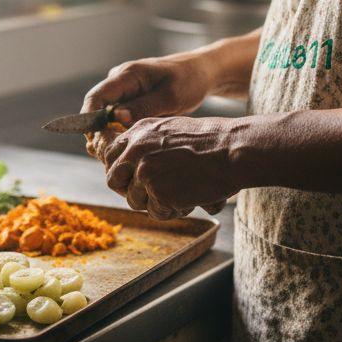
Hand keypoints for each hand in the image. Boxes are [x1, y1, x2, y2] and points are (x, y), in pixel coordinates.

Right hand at [82, 55, 213, 162]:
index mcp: (127, 75)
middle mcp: (119, 81)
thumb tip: (115, 119)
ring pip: (104, 116)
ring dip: (108, 135)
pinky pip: (116, 118)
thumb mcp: (171, 97)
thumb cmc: (189, 81)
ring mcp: (123, 90)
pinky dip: (118, 132)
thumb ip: (143, 107)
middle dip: (98, 132)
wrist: (200, 73)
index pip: (96, 97)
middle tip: (108, 156)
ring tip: (117, 155)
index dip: (90, 120)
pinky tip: (125, 148)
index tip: (96, 142)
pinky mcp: (128, 99)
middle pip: (96, 109)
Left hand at [102, 116, 244, 217]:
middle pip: (114, 180)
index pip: (110, 155)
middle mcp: (136, 150)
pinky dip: (170, 211)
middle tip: (151, 194)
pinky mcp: (158, 191)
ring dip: (154, 203)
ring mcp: (145, 171)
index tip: (130, 179)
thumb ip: (146, 144)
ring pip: (134, 200)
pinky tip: (186, 200)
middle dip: (129, 191)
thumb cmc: (210, 141)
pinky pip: (155, 212)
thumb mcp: (170, 130)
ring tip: (178, 194)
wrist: (231, 149)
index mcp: (138, 132)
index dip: (120, 171)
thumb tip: (130, 163)